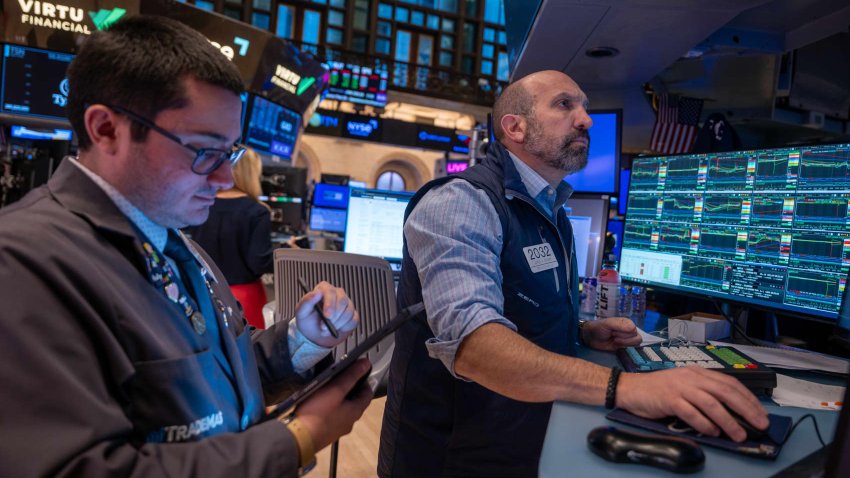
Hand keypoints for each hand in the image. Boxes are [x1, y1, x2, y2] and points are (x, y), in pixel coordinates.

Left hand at [295, 281, 358, 347]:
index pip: (330, 291)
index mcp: (324, 289)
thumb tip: (316, 293)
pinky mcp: (353, 314)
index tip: (327, 316)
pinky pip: (353, 320)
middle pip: (342, 301)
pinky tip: (335, 329)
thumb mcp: (301, 312)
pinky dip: (343, 328)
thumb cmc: (308, 320)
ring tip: (325, 329)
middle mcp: (337, 294)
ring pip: (348, 312)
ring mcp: (347, 304)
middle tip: (324, 327)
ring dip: (336, 324)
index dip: (330, 304)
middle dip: (334, 317)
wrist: (314, 334)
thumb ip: (306, 301)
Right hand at [295, 358, 372, 450]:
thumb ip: (351, 376)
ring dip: (338, 398)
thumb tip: (367, 363)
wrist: (296, 439)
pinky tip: (318, 402)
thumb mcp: (336, 390)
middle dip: (350, 388)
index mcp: (355, 412)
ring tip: (327, 387)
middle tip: (339, 376)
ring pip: (342, 409)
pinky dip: (329, 408)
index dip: (364, 380)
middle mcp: (349, 423)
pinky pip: (331, 417)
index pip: (368, 393)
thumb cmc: (318, 412)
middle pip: (355, 402)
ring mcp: (336, 429)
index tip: (355, 370)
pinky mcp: (324, 433)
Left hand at [583, 317, 641, 350]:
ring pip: (636, 343)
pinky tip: (616, 344)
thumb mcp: (607, 323)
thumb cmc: (598, 328)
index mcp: (626, 322)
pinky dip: (624, 347)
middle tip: (612, 335)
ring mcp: (628, 338)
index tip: (613, 331)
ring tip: (614, 340)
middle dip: (622, 338)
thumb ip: (619, 324)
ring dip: (624, 343)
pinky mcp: (625, 346)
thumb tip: (633, 328)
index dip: (623, 333)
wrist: (590, 337)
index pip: (633, 330)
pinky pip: (632, 348)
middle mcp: (629, 330)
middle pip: (636, 338)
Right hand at [617, 367, 769, 441]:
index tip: (761, 413)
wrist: (630, 388)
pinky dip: (704, 424)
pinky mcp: (668, 399)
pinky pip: (690, 412)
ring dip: (728, 421)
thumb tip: (730, 412)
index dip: (748, 398)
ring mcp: (679, 387)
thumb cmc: (658, 390)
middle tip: (759, 424)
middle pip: (725, 392)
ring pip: (711, 403)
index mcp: (698, 373)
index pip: (730, 383)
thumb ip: (704, 394)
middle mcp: (691, 377)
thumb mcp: (684, 386)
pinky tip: (712, 432)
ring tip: (739, 434)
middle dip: (746, 409)